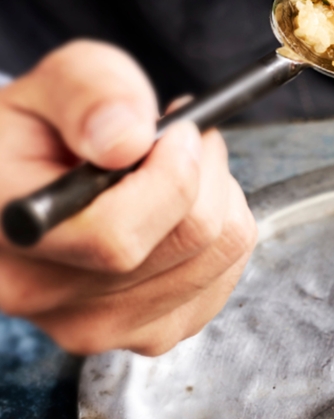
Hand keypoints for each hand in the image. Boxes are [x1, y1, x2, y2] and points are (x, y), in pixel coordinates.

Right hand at [0, 41, 256, 355]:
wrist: (30, 186)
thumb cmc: (41, 132)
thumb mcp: (55, 85)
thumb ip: (90, 93)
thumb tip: (127, 140)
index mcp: (11, 233)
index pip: (117, 236)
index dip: (171, 175)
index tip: (176, 130)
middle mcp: (44, 296)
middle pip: (185, 243)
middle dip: (205, 172)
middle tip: (184, 137)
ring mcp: (97, 326)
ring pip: (217, 257)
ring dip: (219, 198)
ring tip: (176, 170)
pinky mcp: (147, 333)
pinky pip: (226, 276)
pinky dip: (224, 232)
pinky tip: (181, 211)